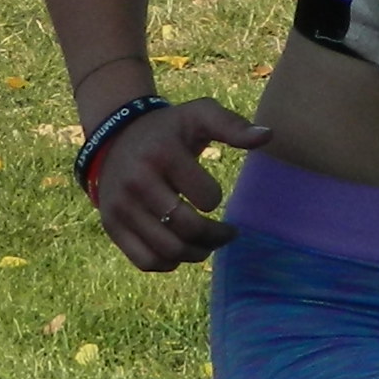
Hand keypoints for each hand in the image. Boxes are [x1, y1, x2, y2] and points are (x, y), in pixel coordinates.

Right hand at [86, 96, 269, 273]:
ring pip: (168, 251)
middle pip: (187, 229)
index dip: (216, 199)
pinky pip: (145, 261)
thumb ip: (232, 124)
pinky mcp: (111, 225)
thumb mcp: (198, 115)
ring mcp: (121, 207)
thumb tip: (266, 136)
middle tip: (226, 233)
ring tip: (206, 244)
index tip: (213, 196)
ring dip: (196, 254)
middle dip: (215, 237)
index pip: (207, 199)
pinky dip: (168, 263)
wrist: (115, 137)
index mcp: (162, 154)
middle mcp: (137, 182)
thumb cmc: (168, 130)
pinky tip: (179, 249)